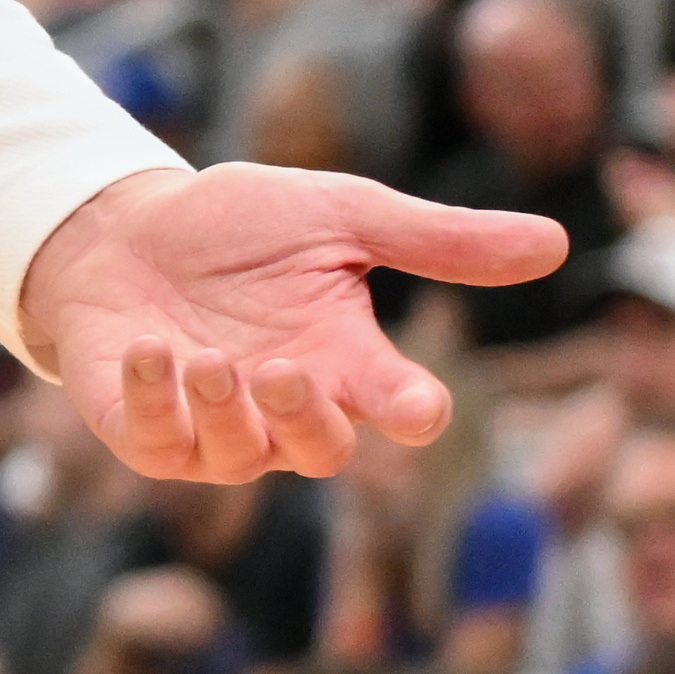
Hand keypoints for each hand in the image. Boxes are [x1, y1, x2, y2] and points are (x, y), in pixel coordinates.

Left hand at [17, 163, 565, 480]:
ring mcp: (215, 427)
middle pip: (323, 452)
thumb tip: (556, 241)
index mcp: (346, 361)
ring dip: (226, 413)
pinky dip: (155, 404)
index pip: (400, 410)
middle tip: (282, 369)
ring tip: (204, 359)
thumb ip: (434, 238)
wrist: (118, 226)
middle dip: (307, 420)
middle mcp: (286, 406)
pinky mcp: (146, 431)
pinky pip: (157, 445)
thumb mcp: (337, 214)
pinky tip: (154, 352)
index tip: (417, 404)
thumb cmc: (234, 227)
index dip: (412, 413)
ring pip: (241, 459)